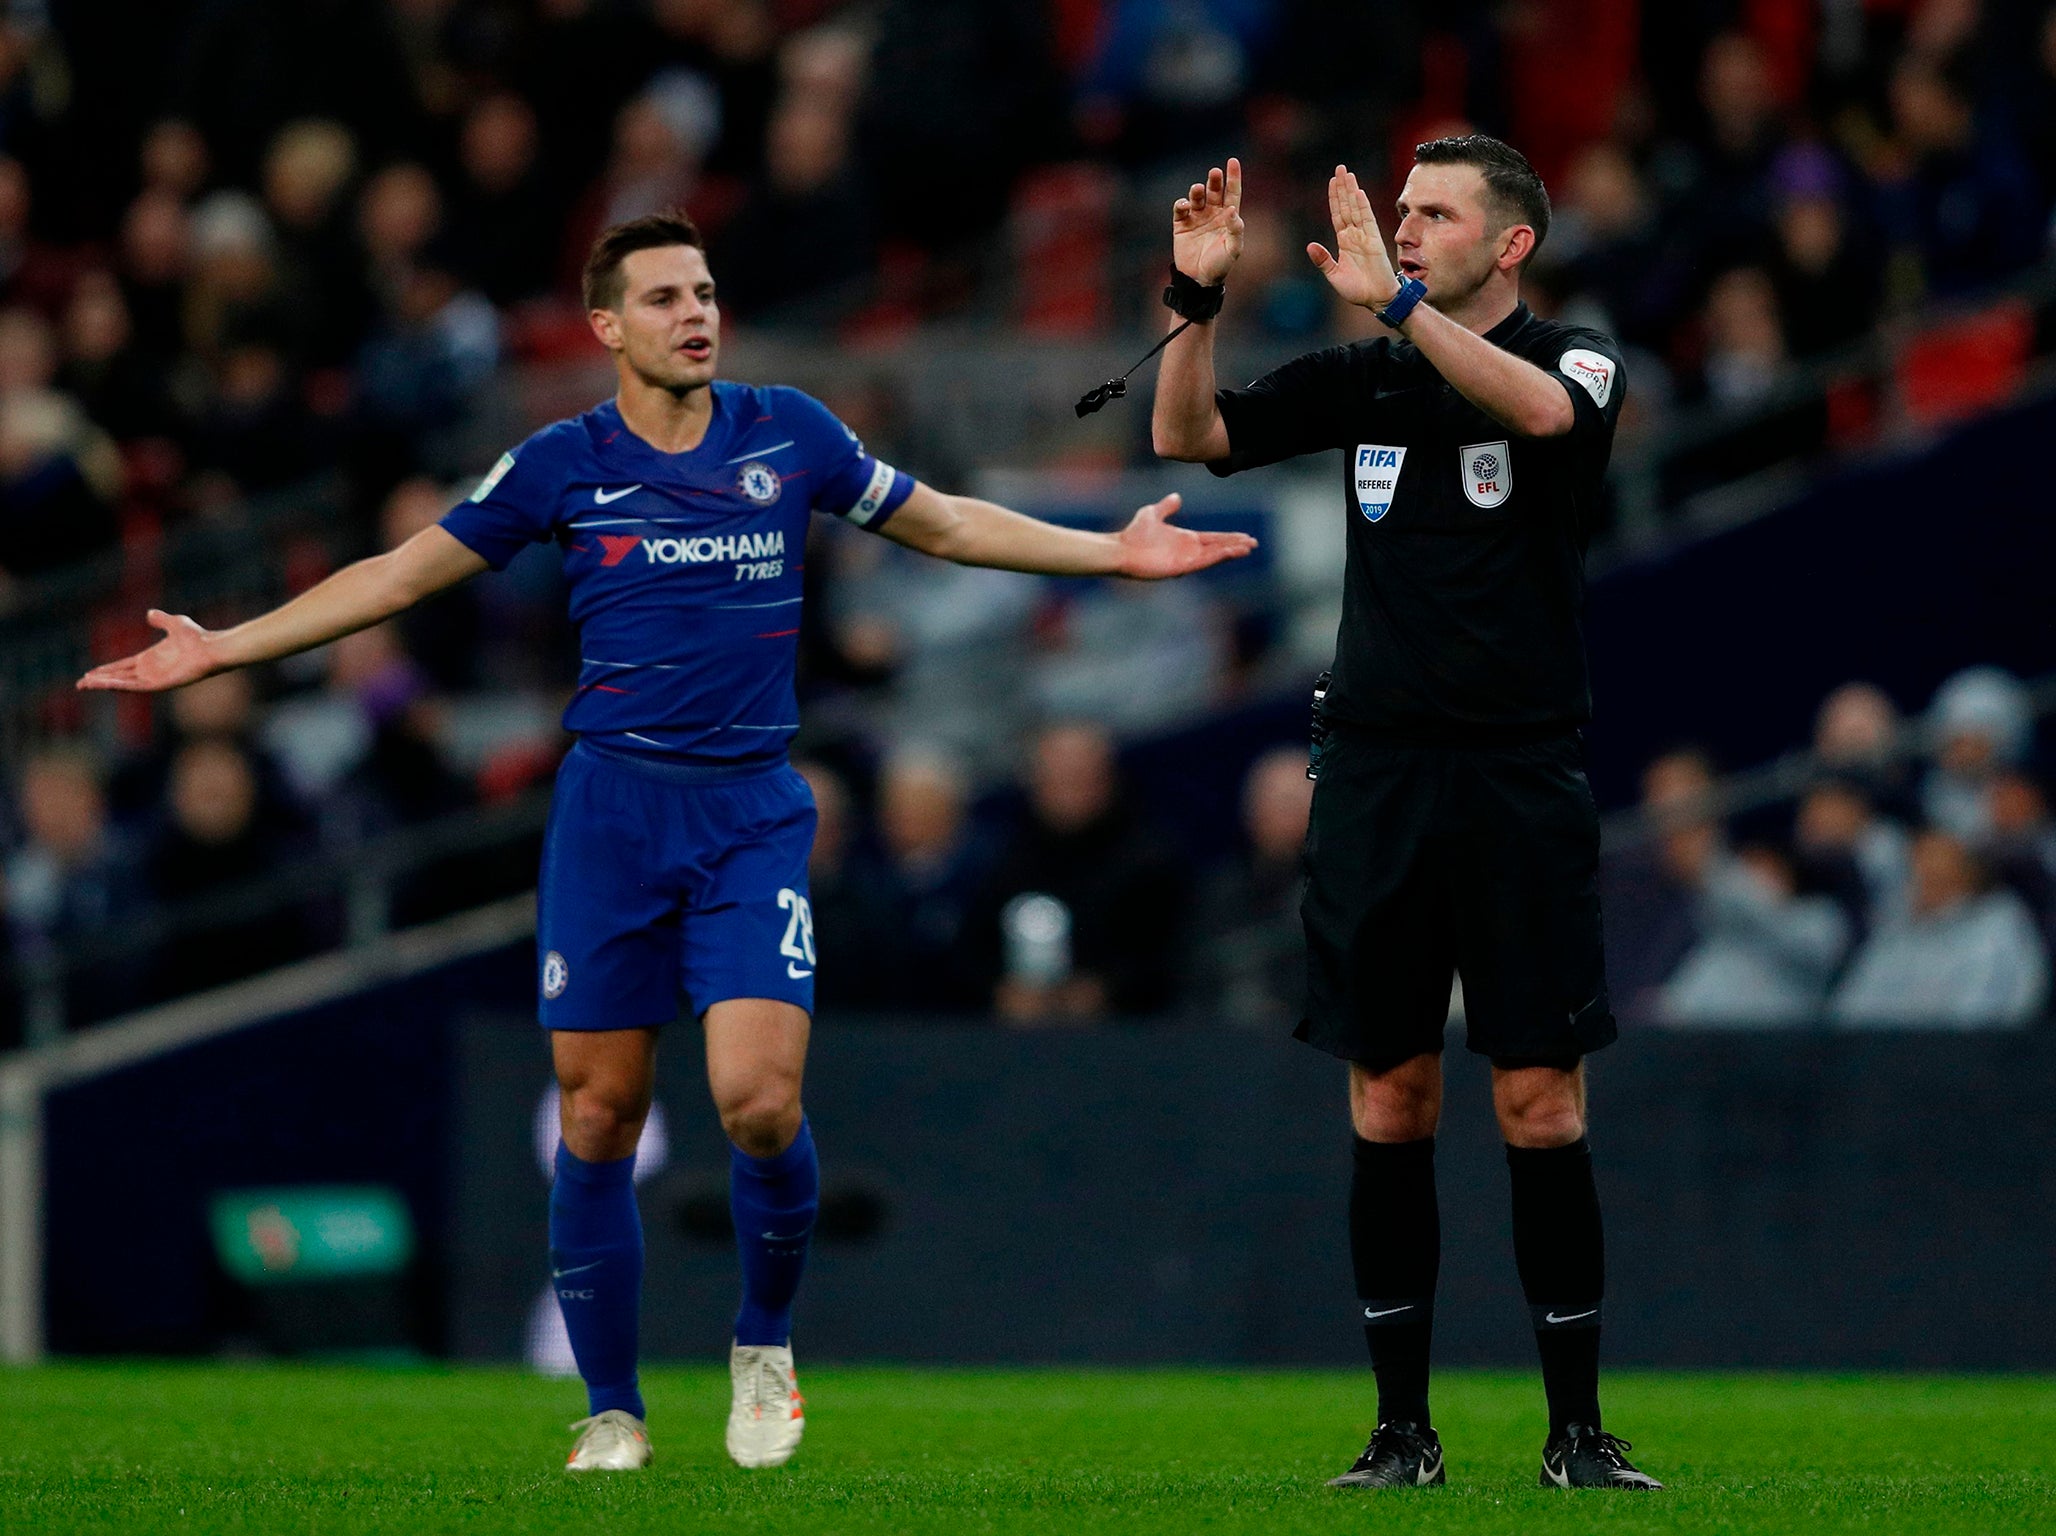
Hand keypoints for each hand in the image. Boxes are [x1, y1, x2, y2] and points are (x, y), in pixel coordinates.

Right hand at [76, 609, 221, 691]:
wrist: (211, 648)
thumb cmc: (198, 637)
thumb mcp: (174, 623)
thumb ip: (161, 620)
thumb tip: (149, 614)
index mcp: (151, 658)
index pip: (123, 666)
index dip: (107, 670)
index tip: (90, 673)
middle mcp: (150, 670)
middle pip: (119, 677)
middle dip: (99, 680)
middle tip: (80, 684)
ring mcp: (155, 678)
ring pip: (123, 683)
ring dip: (104, 684)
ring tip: (85, 685)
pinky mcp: (160, 684)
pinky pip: (134, 687)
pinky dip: (118, 685)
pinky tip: (103, 684)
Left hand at [1113, 493, 1256, 579]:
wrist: (1121, 549)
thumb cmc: (1134, 534)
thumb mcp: (1152, 513)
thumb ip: (1166, 507)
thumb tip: (1177, 496)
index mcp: (1185, 539)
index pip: (1213, 538)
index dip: (1229, 538)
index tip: (1245, 536)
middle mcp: (1188, 550)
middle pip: (1217, 547)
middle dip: (1235, 545)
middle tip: (1254, 543)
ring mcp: (1185, 560)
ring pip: (1213, 555)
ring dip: (1230, 552)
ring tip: (1247, 548)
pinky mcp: (1180, 567)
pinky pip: (1202, 562)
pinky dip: (1216, 557)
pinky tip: (1229, 552)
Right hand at [1172, 158, 1244, 285]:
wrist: (1198, 279)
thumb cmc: (1220, 265)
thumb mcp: (1233, 249)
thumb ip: (1236, 229)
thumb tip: (1232, 209)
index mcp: (1228, 217)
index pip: (1232, 193)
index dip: (1233, 177)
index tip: (1232, 161)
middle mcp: (1212, 214)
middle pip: (1214, 191)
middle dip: (1214, 181)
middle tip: (1214, 173)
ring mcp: (1196, 218)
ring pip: (1197, 197)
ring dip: (1196, 191)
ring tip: (1197, 189)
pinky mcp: (1181, 225)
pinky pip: (1180, 209)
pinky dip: (1181, 204)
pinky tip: (1185, 206)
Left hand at [1307, 164, 1399, 310]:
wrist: (1376, 299)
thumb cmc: (1357, 289)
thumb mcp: (1333, 275)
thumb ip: (1323, 260)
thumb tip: (1310, 246)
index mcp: (1344, 241)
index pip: (1338, 214)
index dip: (1334, 198)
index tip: (1332, 182)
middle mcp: (1355, 235)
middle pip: (1347, 206)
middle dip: (1343, 187)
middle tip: (1340, 168)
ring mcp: (1365, 236)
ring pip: (1356, 208)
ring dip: (1352, 191)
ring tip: (1348, 174)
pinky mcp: (1375, 241)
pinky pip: (1368, 220)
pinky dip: (1363, 207)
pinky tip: (1358, 193)